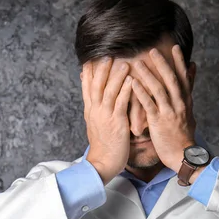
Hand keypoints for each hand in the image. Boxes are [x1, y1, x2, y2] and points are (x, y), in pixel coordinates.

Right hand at [81, 57, 132, 184]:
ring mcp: (105, 116)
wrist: (102, 164)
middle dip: (101, 69)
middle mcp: (96, 111)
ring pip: (108, 91)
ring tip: (123, 62)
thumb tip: (94, 99)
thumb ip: (95, 110)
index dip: (89, 73)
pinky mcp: (116, 123)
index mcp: (90, 111)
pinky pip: (121, 103)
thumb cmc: (103, 146)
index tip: (90, 59)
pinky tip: (131, 80)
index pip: (87, 88)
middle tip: (107, 55)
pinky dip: (125, 90)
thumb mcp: (95, 125)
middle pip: (96, 85)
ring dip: (116, 76)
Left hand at [131, 45, 197, 172]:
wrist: (183, 155)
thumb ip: (188, 88)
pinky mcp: (159, 122)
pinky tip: (133, 83)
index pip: (183, 77)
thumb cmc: (183, 134)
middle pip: (171, 80)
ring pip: (159, 90)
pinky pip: (149, 105)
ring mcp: (169, 113)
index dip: (179, 62)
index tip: (174, 46)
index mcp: (185, 101)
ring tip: (137, 63)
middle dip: (162, 64)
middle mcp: (179, 104)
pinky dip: (141, 93)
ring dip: (148, 75)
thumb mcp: (189, 110)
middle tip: (152, 50)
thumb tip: (193, 68)